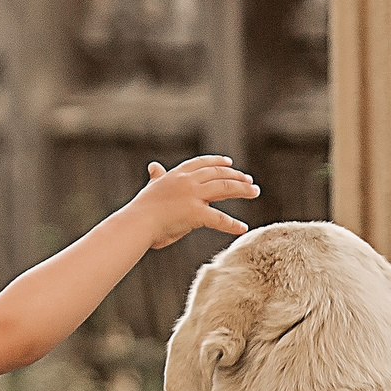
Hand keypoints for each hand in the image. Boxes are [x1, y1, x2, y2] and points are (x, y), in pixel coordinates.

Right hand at [127, 155, 258, 249]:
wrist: (135, 223)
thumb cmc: (141, 211)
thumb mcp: (151, 188)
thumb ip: (157, 177)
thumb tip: (154, 166)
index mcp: (176, 175)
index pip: (202, 164)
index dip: (217, 162)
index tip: (230, 163)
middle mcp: (187, 181)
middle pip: (218, 174)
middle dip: (236, 176)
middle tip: (250, 180)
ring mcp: (192, 195)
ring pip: (224, 188)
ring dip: (242, 189)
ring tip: (255, 192)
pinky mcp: (195, 212)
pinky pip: (219, 218)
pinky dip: (232, 224)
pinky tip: (242, 228)